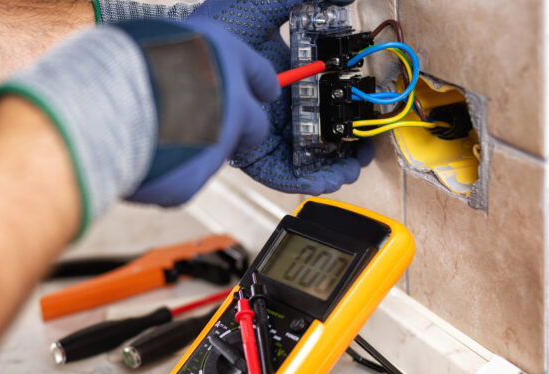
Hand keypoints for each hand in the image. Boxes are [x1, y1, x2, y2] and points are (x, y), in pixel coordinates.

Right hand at [121, 19, 281, 205]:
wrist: (105, 103)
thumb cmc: (122, 63)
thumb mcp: (162, 43)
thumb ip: (183, 64)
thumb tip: (181, 80)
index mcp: (225, 59)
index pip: (259, 74)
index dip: (261, 84)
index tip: (267, 91)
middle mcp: (233, 104)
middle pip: (255, 126)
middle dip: (241, 131)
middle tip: (215, 131)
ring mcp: (217, 147)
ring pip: (211, 156)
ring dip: (189, 151)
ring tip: (146, 138)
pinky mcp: (192, 181)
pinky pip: (180, 181)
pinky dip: (162, 175)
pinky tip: (136, 159)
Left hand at [190, 0, 374, 194]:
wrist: (183, 62)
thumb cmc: (214, 32)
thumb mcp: (262, 7)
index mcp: (278, 75)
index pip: (318, 95)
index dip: (342, 105)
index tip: (364, 108)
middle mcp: (272, 107)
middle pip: (315, 131)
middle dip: (343, 144)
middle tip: (365, 147)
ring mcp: (260, 131)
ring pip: (302, 157)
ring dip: (329, 167)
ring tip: (351, 169)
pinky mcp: (247, 154)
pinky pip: (278, 174)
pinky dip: (302, 180)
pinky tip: (323, 180)